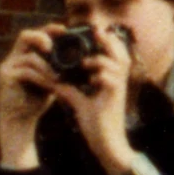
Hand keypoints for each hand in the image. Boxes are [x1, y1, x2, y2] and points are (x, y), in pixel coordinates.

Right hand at [0, 27, 60, 167]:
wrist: (21, 120)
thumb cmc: (37, 99)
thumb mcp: (52, 78)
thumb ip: (59, 66)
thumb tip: (84, 53)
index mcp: (24, 55)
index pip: (35, 34)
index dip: (49, 28)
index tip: (65, 30)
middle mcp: (13, 58)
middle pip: (25, 36)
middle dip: (42, 38)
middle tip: (54, 47)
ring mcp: (7, 68)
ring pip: (29, 57)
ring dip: (47, 67)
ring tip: (59, 78)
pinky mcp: (5, 79)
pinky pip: (26, 72)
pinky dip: (41, 78)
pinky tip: (51, 85)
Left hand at [60, 23, 136, 174]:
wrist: (106, 144)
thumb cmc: (96, 124)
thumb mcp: (80, 102)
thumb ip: (69, 89)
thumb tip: (53, 80)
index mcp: (111, 80)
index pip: (113, 55)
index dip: (106, 42)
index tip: (92, 32)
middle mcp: (118, 82)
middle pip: (121, 53)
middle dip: (109, 41)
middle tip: (95, 31)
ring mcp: (118, 89)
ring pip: (117, 64)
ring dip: (101, 60)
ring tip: (85, 62)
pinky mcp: (115, 98)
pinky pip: (111, 80)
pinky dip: (100, 76)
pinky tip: (92, 78)